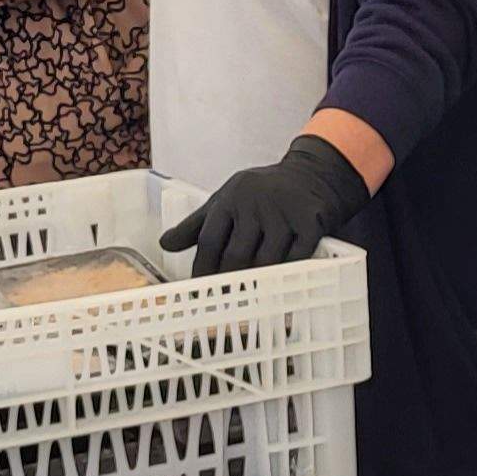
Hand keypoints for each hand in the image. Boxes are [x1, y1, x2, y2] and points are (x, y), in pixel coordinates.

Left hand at [158, 135, 371, 278]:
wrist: (310, 172)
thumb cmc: (261, 192)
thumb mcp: (225, 200)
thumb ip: (196, 224)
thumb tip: (165, 244)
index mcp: (230, 199)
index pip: (209, 240)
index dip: (202, 270)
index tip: (200, 292)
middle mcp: (255, 203)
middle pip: (236, 254)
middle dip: (229, 281)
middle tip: (226, 303)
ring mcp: (284, 213)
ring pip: (266, 260)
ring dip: (258, 282)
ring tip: (251, 299)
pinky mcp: (311, 221)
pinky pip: (296, 258)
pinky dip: (287, 274)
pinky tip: (281, 284)